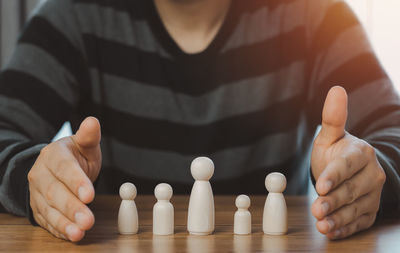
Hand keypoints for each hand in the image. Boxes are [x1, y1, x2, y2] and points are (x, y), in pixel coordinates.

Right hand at [27, 117, 101, 241]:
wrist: (56, 168)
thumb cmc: (75, 156)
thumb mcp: (84, 145)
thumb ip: (89, 136)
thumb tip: (93, 121)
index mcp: (53, 155)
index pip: (64, 168)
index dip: (76, 182)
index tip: (90, 194)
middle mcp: (40, 174)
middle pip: (55, 192)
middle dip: (72, 208)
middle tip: (88, 220)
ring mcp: (37, 193)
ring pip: (48, 209)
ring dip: (64, 223)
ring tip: (79, 232)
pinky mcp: (38, 208)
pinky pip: (46, 221)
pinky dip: (58, 229)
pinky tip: (71, 235)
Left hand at [311, 86, 385, 239]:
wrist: (351, 170)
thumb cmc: (337, 152)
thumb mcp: (331, 136)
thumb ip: (332, 118)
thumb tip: (336, 89)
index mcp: (360, 153)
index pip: (347, 166)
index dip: (334, 176)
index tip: (320, 185)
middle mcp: (371, 175)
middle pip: (351, 190)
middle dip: (333, 200)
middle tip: (316, 209)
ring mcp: (372, 195)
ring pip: (355, 209)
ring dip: (338, 218)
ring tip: (322, 224)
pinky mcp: (369, 211)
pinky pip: (359, 222)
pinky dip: (345, 228)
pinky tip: (332, 232)